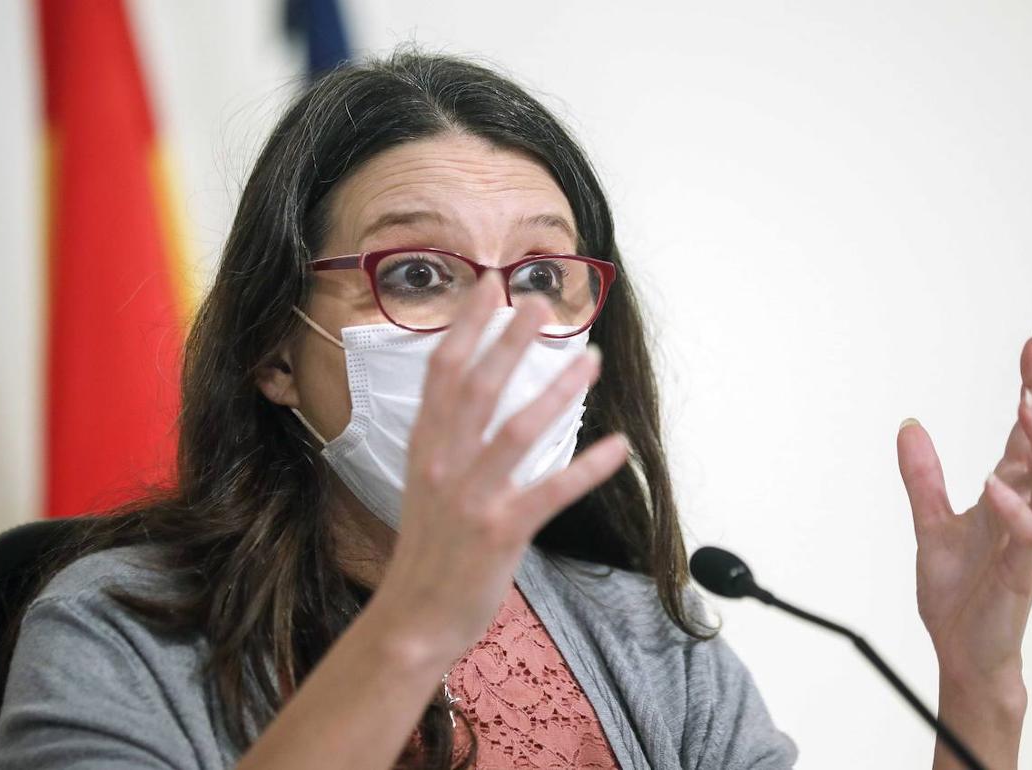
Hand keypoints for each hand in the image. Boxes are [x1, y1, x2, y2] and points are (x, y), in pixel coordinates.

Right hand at [369, 272, 628, 665]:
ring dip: (558, 391)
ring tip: (591, 359)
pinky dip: (588, 467)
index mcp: (425, 447)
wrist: (413, 619)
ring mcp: (472, 497)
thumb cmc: (428, 550)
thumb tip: (475, 397)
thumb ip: (448, 442)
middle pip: (479, 387)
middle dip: (511, 340)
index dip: (466, 326)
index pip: (443, 372)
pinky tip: (618, 446)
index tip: (489, 286)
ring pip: (519, 430)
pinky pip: (552, 490)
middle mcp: (444, 464)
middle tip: (541, 303)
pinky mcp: (502, 530)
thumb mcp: (426, 485)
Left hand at [897, 332, 1031, 695]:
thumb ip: (922, 476)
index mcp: (1011, 494)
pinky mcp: (1019, 572)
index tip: (1030, 346)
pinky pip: (1029, 535)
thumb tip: (908, 425)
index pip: (1029, 432)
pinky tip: (994, 483)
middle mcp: (1028, 509)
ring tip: (1025, 403)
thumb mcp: (929, 522)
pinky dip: (1014, 507)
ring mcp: (1029, 539)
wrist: (962, 652)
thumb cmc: (958, 593)